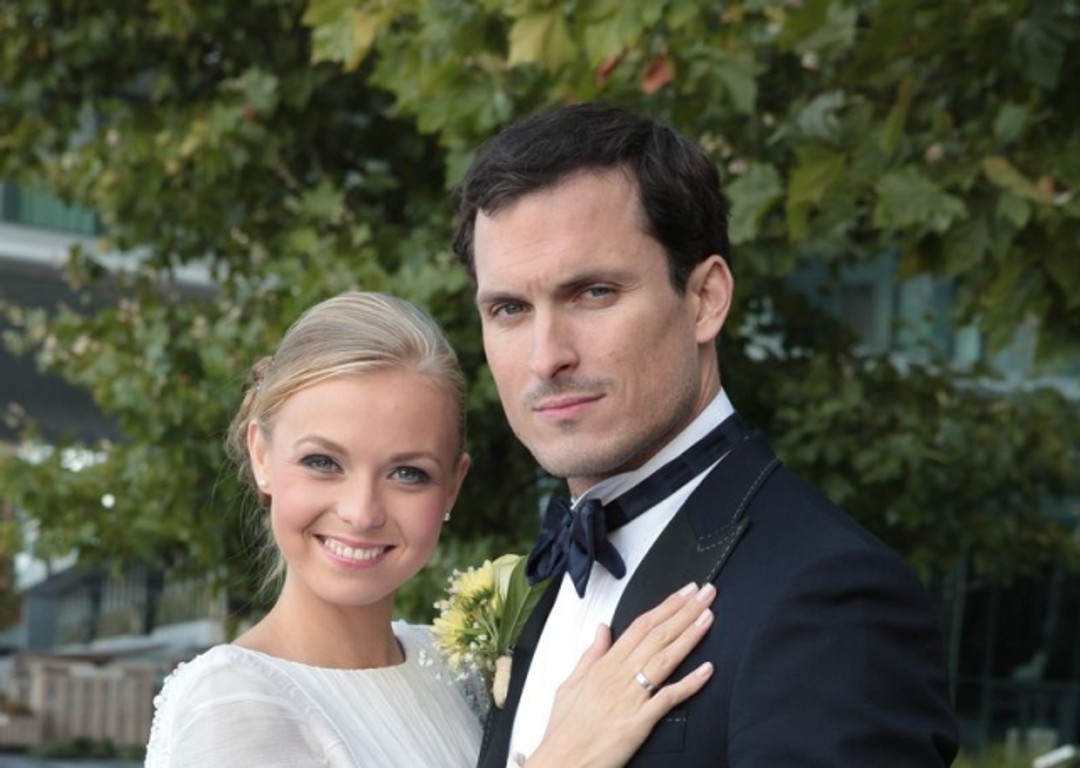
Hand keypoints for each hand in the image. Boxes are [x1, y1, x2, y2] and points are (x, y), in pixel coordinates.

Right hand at [524, 582, 715, 767]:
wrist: (561, 763)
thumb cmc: (564, 729)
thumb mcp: (570, 684)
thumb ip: (590, 655)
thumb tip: (601, 628)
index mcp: (603, 666)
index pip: (640, 626)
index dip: (665, 606)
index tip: (685, 592)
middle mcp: (618, 677)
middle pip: (657, 636)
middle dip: (684, 611)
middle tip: (706, 593)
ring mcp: (630, 698)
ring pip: (665, 659)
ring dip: (689, 635)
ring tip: (709, 616)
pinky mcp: (639, 723)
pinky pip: (668, 699)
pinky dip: (689, 683)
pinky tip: (708, 669)